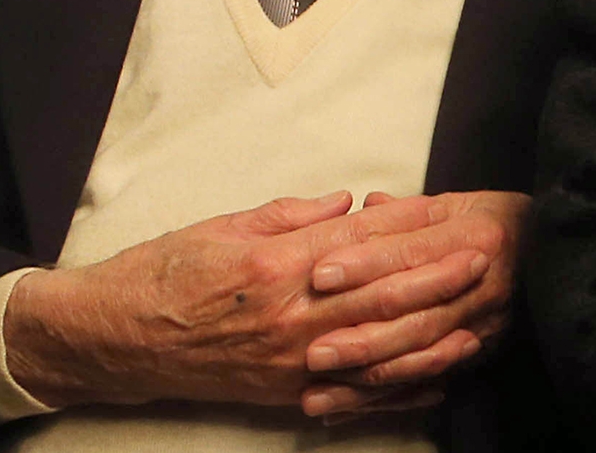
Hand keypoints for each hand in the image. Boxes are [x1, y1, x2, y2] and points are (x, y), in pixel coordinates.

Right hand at [3, 192, 488, 409]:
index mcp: (277, 264)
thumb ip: (293, 212)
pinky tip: (434, 382)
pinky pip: (352, 394)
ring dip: (430, 337)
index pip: (359, 240)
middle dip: (437, 277)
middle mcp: (290, 315)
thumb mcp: (226, 223)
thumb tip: (349, 201)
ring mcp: (289, 360)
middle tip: (483, 259)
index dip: (408, 224)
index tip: (447, 210)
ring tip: (476, 323)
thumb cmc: (165, 273)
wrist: (112, 338)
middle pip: (380, 293)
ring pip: (376, 349)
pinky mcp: (284, 393)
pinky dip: (396, 391)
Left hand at [296, 190, 528, 417]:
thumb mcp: (457, 202)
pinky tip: (350, 407)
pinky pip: (432, 378)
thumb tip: (361, 206)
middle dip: (361, 335)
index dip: (365, 263)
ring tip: (321, 388)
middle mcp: (486, 283)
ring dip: (370, 374)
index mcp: (478, 235)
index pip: (413, 252)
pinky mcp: (484, 350)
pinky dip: (388, 396)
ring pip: (423, 353)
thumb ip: (406, 210)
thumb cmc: (496, 221)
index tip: (319, 274)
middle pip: (417, 313)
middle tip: (313, 349)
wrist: (557, 251)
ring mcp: (488, 322)